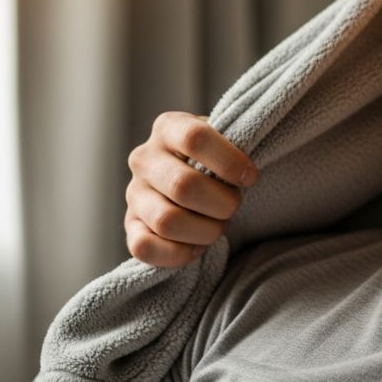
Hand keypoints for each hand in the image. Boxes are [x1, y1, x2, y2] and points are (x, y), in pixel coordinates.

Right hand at [124, 111, 257, 266]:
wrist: (193, 180)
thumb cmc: (217, 160)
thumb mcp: (226, 140)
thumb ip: (237, 143)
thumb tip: (248, 171)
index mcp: (168, 127)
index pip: (195, 139)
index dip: (229, 162)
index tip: (250, 178)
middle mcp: (144, 158)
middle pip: (183, 186)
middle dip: (221, 204)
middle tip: (234, 206)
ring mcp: (134, 193)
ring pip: (166, 221)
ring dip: (205, 231)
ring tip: (218, 226)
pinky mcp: (130, 226)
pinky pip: (144, 248)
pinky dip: (178, 254)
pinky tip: (198, 247)